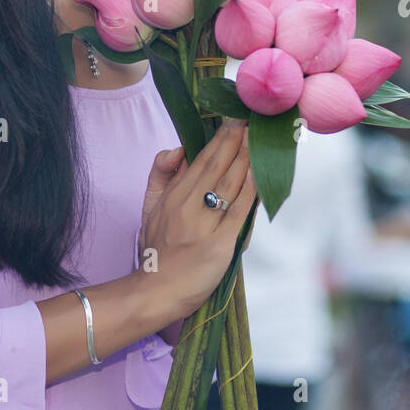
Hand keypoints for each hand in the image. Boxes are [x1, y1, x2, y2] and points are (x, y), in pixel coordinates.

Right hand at [138, 118, 257, 319]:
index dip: (222, 136)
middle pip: (218, 165)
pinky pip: (240, 211)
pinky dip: (252, 190)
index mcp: (173, 195)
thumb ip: (161, 175)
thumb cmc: (156, 250)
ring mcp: (205, 225)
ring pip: (230, 182)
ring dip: (248, 157)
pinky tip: (261, 172)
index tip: (237, 116)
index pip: (202, 158)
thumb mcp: (148, 208)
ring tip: (261, 136)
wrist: (154, 293)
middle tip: (254, 117)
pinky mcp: (220, 245)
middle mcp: (189, 206)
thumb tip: (178, 147)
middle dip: (238, 138)